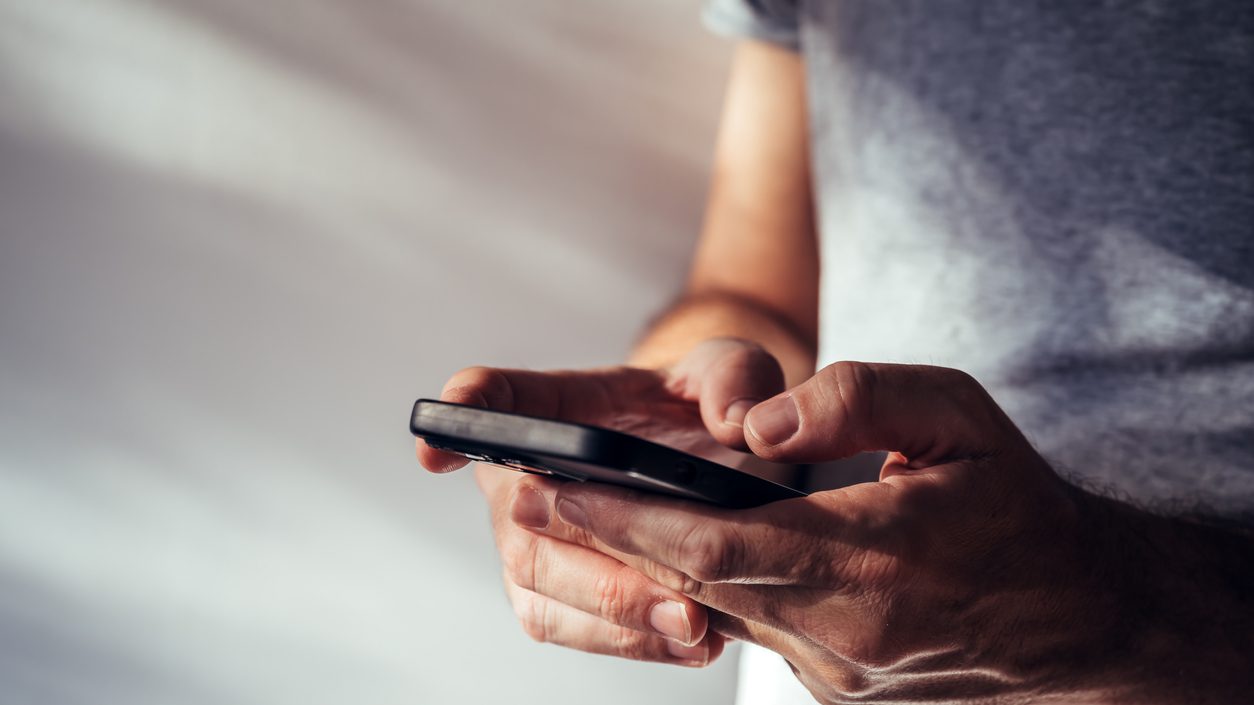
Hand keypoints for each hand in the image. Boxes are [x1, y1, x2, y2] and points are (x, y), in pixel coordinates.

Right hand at [415, 338, 786, 665]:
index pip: (501, 399)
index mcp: (560, 405)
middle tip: (674, 595)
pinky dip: (626, 644)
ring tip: (693, 627)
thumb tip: (738, 424)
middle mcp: (525, 473)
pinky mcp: (551, 592)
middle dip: (594, 563)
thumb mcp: (732, 370)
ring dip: (616, 616)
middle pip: (523, 522)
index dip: (466, 416)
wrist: (708, 465)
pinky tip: (687, 644)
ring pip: (541, 587)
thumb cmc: (700, 407)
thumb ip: (737, 379)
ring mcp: (530, 538)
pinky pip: (567, 628)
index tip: (436, 445)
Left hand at [514, 362, 1245, 702]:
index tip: (556, 484)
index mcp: (874, 561)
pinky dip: (703, 584)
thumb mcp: (960, 418)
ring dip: (645, 561)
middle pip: (693, 583)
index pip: (719, 543)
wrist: (1075, 617)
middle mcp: (843, 632)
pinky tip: (670, 543)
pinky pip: (750, 626)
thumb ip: (858, 401)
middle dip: (607, 537)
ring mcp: (834, 670)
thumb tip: (757, 426)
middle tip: (528, 489)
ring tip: (578, 506)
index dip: (628, 517)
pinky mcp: (831, 684)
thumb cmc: (1015, 503)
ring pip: (714, 608)